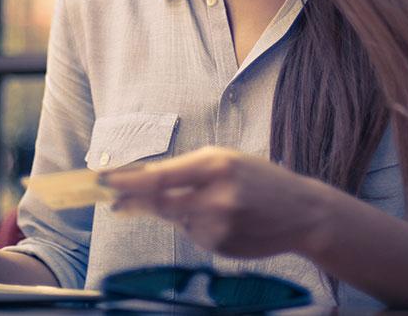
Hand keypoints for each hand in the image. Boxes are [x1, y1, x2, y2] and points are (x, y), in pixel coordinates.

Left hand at [99, 146, 336, 258]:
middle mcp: (215, 196)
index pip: (160, 176)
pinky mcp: (220, 246)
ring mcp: (218, 226)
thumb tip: (141, 180)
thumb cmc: (260, 179)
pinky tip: (224, 219)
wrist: (303, 213)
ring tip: (212, 204)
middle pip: (159, 203)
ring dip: (178, 213)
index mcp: (215, 165)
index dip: (127, 181)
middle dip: (133, 204)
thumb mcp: (227, 160)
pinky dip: (197, 226)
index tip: (104, 181)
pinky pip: (193, 235)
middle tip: (115, 203)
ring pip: (176, 220)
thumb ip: (187, 169)